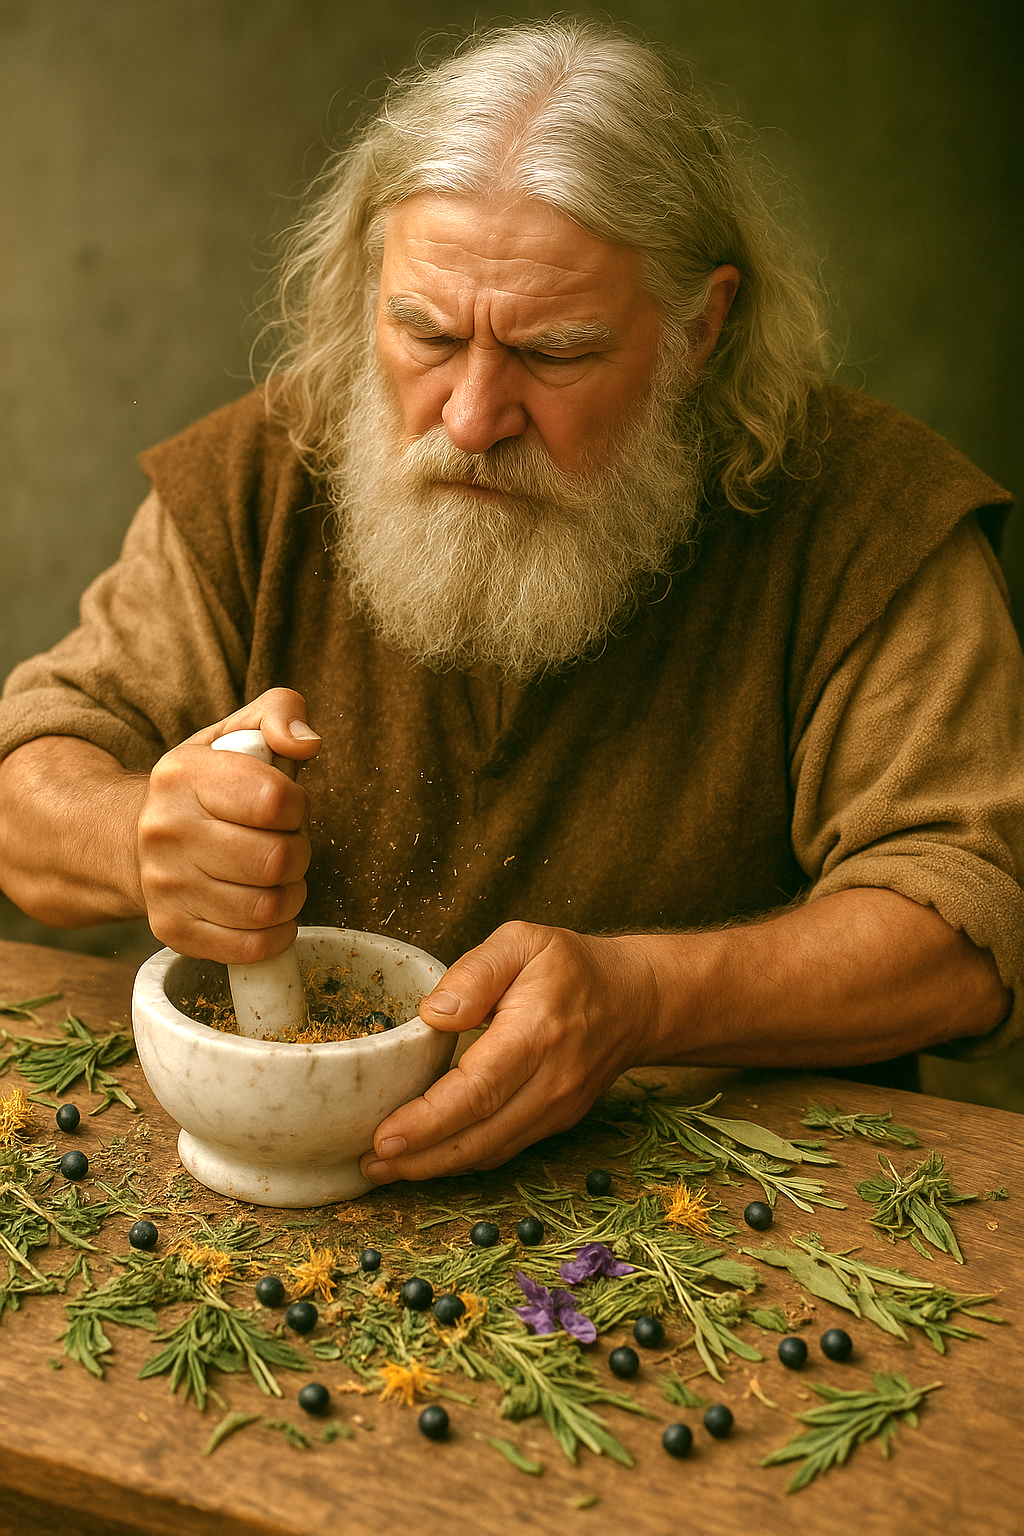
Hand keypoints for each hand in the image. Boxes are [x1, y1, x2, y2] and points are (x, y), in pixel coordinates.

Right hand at [136, 687, 321, 961]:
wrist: (137, 838)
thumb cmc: (208, 786)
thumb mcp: (239, 732)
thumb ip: (281, 712)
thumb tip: (306, 744)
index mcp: (182, 774)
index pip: (275, 800)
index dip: (296, 807)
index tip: (283, 807)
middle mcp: (165, 830)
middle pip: (276, 859)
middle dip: (298, 852)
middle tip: (284, 844)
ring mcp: (164, 885)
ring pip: (267, 907)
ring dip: (290, 894)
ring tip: (275, 876)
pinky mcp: (171, 930)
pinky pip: (250, 947)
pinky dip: (276, 933)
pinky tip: (268, 910)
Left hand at [359, 921, 660, 1181]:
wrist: (636, 999)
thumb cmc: (570, 966)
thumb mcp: (521, 942)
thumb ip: (475, 972)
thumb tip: (434, 1014)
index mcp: (537, 1033)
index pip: (477, 1090)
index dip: (428, 1121)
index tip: (384, 1138)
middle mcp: (551, 1081)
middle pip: (479, 1136)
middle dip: (420, 1158)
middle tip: (369, 1162)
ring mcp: (558, 1108)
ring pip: (490, 1152)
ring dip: (436, 1166)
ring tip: (385, 1167)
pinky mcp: (558, 1121)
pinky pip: (504, 1149)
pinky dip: (463, 1158)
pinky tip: (428, 1156)